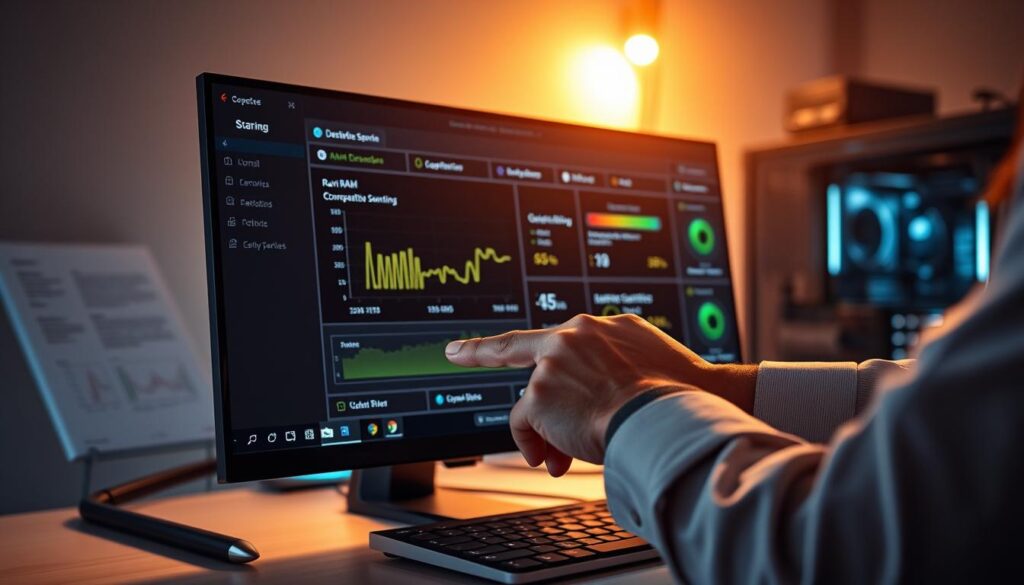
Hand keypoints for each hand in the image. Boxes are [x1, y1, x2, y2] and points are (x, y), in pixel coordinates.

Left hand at [445, 314, 756, 475]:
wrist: (672, 413)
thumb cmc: (675, 398)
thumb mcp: (648, 365)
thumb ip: (612, 365)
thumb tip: (590, 394)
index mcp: (604, 328)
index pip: (558, 331)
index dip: (522, 332)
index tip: (480, 331)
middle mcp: (575, 335)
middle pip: (522, 349)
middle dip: (481, 350)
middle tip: (455, 351)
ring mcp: (554, 361)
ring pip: (534, 402)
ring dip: (549, 432)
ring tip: (572, 453)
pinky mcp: (539, 392)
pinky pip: (525, 425)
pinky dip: (536, 444)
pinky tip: (559, 460)